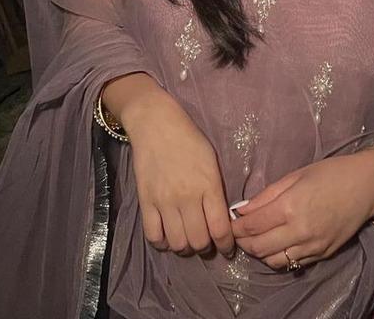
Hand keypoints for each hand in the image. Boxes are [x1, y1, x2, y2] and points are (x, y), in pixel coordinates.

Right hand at [106, 80, 234, 259]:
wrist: (156, 123)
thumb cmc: (189, 139)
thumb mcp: (211, 161)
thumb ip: (216, 191)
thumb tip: (221, 219)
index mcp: (209, 184)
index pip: (221, 228)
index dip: (226, 245)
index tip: (227, 249)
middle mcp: (187, 197)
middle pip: (199, 241)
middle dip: (206, 247)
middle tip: (206, 241)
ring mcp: (165, 201)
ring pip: (178, 243)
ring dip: (185, 247)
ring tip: (188, 239)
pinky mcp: (146, 202)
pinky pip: (154, 236)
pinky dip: (163, 243)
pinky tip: (168, 236)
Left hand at [230, 154, 373, 270]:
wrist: (366, 185)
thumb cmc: (330, 173)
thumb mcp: (295, 176)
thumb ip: (267, 195)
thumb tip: (242, 209)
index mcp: (290, 206)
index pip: (253, 226)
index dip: (237, 227)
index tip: (230, 223)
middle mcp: (300, 231)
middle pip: (259, 247)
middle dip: (244, 242)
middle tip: (239, 233)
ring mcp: (312, 246)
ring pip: (274, 261)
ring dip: (260, 253)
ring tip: (256, 240)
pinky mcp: (323, 254)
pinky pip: (293, 263)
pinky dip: (279, 257)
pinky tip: (276, 245)